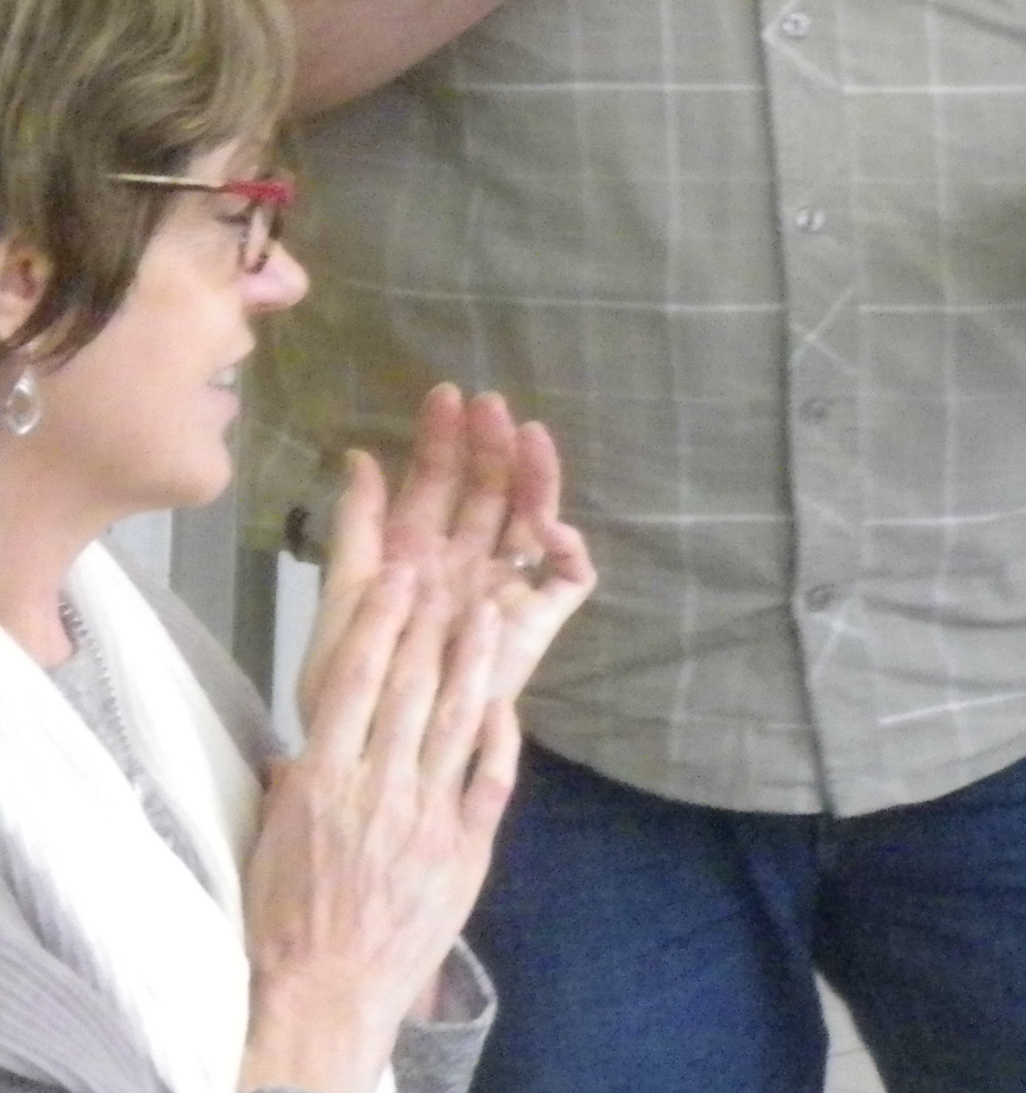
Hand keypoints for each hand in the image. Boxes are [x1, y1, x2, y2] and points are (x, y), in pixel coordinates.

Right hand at [241, 567, 523, 1092]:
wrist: (325, 992)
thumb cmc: (284, 921)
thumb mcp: (271, 842)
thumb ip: (295, 784)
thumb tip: (303, 744)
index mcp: (322, 781)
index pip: (354, 683)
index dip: (379, 624)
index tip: (397, 580)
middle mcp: (377, 787)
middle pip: (411, 688)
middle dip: (431, 626)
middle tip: (449, 579)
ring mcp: (427, 814)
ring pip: (458, 719)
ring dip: (475, 663)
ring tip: (488, 616)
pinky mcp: (466, 846)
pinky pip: (491, 777)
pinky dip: (501, 735)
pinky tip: (507, 702)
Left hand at [307, 384, 595, 735]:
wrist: (376, 743)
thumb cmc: (349, 679)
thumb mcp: (343, 594)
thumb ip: (356, 525)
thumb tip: (362, 454)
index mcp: (417, 550)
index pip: (438, 481)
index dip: (443, 440)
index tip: (446, 397)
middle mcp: (465, 559)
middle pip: (488, 489)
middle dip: (491, 443)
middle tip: (490, 405)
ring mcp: (504, 585)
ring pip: (531, 516)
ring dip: (533, 475)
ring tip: (531, 436)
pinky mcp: (536, 619)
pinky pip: (567, 577)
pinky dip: (566, 547)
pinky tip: (546, 526)